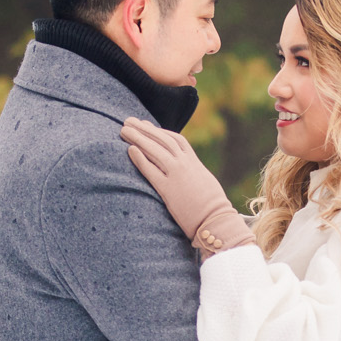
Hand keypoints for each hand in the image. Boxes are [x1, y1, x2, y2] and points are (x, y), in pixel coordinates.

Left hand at [121, 118, 244, 247]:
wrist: (217, 220)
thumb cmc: (212, 207)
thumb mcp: (204, 183)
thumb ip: (194, 173)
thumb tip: (188, 172)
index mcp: (194, 162)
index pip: (176, 139)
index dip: (159, 131)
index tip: (146, 124)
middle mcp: (185, 164)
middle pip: (162, 140)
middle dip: (144, 129)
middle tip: (128, 121)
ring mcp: (177, 175)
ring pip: (155, 150)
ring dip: (138, 138)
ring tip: (124, 130)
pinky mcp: (169, 190)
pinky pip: (152, 171)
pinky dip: (140, 159)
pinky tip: (130, 150)